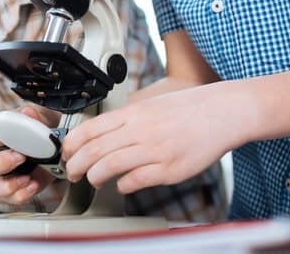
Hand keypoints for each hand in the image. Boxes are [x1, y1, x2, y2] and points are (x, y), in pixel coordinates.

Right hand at [0, 106, 59, 205]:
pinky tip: (34, 184)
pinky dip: (22, 194)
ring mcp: (4, 175)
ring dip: (7, 185)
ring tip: (26, 179)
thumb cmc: (46, 133)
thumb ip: (35, 116)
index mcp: (2, 135)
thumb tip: (27, 113)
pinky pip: (10, 198)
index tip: (5, 137)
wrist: (61, 152)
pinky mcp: (15, 190)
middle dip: (1, 162)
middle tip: (21, 157)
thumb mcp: (45, 120)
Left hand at [61, 84, 239, 193]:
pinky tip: (122, 184)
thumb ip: (127, 117)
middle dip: (75, 166)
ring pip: (108, 167)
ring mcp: (154, 150)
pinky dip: (122, 185)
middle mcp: (140, 129)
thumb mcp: (152, 104)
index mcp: (134, 112)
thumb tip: (102, 133)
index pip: (89, 129)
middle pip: (93, 150)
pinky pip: (134, 181)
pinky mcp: (169, 169)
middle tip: (72, 173)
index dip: (71, 145)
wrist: (223, 112)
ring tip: (93, 180)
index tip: (66, 153)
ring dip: (94, 177)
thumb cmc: (189, 108)